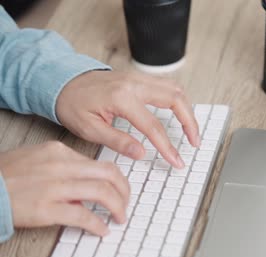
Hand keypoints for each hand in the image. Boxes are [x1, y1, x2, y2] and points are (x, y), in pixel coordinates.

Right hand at [0, 141, 129, 235]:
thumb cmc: (7, 175)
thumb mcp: (37, 159)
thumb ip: (64, 168)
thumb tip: (86, 184)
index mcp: (59, 151)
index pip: (99, 163)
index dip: (116, 179)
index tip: (120, 189)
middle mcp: (60, 165)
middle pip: (108, 174)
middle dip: (124, 191)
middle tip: (126, 203)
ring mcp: (53, 186)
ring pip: (101, 192)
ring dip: (117, 207)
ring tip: (119, 217)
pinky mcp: (45, 208)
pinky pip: (82, 215)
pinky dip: (97, 224)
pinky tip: (102, 229)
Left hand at [56, 70, 199, 167]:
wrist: (62, 81)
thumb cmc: (73, 104)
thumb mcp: (90, 129)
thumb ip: (118, 141)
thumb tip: (142, 153)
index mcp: (122, 98)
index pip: (154, 126)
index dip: (168, 146)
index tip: (176, 160)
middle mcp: (134, 84)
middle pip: (175, 99)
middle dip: (190, 122)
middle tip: (195, 142)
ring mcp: (139, 78)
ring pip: (176, 88)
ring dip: (188, 109)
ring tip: (192, 129)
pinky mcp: (139, 78)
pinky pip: (168, 84)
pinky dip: (179, 99)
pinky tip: (181, 112)